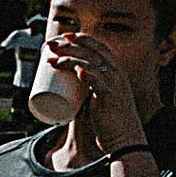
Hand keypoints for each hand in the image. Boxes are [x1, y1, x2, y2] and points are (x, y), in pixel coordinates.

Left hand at [45, 31, 145, 151]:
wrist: (124, 140)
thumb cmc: (110, 121)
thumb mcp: (100, 98)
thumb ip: (88, 90)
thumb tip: (67, 84)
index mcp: (115, 71)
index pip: (99, 47)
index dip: (82, 38)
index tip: (63, 36)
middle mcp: (117, 74)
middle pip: (92, 52)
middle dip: (70, 44)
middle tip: (51, 46)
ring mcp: (115, 84)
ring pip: (90, 64)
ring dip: (69, 58)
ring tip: (52, 60)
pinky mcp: (110, 97)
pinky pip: (99, 82)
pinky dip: (88, 75)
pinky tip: (78, 71)